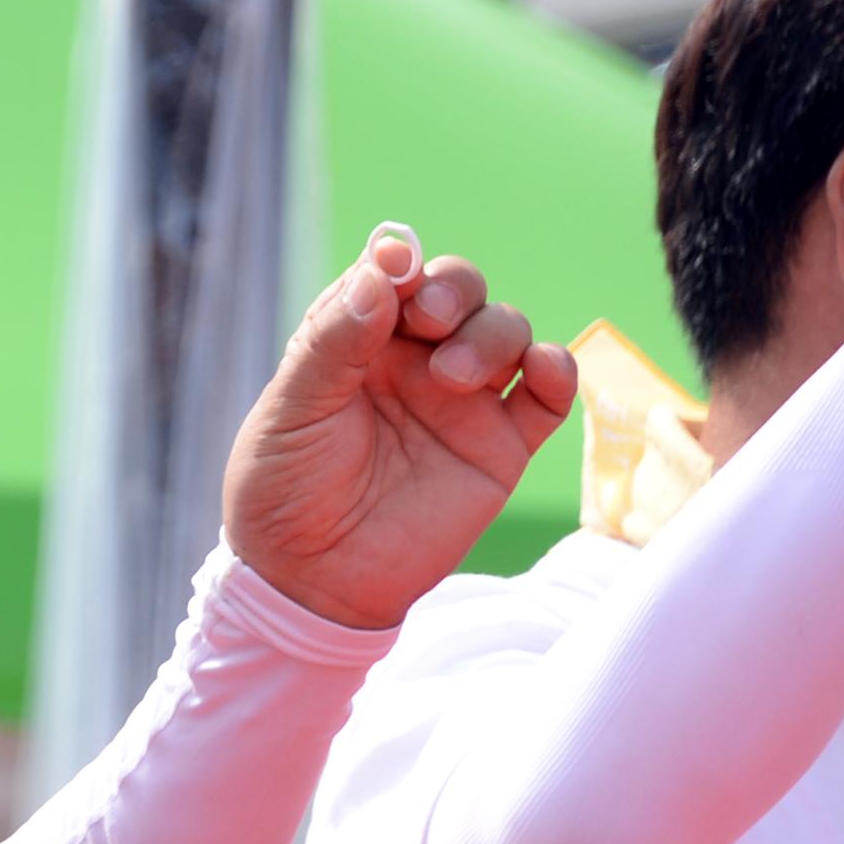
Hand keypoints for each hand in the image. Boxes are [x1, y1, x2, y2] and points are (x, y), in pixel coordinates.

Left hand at [224, 230, 575, 630]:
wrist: (310, 579)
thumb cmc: (284, 491)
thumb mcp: (291, 411)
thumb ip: (333, 341)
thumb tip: (383, 269)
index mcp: (354, 340)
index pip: (392, 275)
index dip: (402, 263)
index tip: (398, 270)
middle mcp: (411, 360)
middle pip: (459, 289)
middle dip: (455, 287)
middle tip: (430, 319)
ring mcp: (461, 401)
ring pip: (505, 330)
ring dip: (492, 334)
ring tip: (452, 377)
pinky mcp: (500, 447)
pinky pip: (548, 395)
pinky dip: (558, 370)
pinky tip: (542, 370)